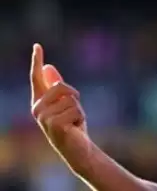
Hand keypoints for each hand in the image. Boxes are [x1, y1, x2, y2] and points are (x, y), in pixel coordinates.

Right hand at [30, 43, 91, 173]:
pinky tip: (75, 128)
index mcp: (39, 101)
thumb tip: (49, 67)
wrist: (77, 148)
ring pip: (72, 99)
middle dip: (74, 97)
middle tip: (72, 113)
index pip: (37, 78)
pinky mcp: (54, 124)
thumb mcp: (66, 103)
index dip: (37, 61)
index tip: (37, 46)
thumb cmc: (71, 125)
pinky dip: (81, 117)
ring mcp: (44, 117)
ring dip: (79, 110)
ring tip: (73, 122)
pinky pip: (77, 109)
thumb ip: (57, 86)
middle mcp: (37, 108)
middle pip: (62, 86)